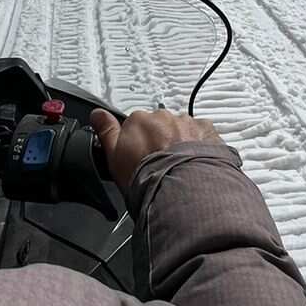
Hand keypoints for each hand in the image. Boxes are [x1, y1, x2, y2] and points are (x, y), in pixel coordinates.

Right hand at [90, 107, 222, 191]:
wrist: (179, 190)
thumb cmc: (145, 177)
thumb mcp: (113, 157)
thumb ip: (106, 131)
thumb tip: (97, 114)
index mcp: (139, 120)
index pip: (136, 126)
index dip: (138, 144)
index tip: (141, 158)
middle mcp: (164, 117)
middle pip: (160, 126)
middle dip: (161, 141)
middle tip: (160, 165)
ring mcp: (187, 124)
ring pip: (182, 130)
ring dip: (181, 143)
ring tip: (180, 168)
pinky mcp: (208, 133)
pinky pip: (203, 134)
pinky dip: (200, 145)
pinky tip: (196, 164)